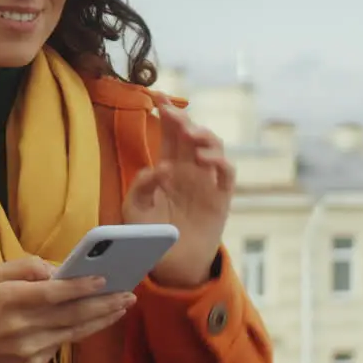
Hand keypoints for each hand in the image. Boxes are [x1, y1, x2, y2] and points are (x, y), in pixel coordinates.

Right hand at [0, 257, 135, 362]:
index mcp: (9, 300)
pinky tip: (95, 320)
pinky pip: (62, 345)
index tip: (104, 278)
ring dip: (101, 319)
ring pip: (74, 332)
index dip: (79, 286)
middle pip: (71, 315)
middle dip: (103, 303)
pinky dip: (80, 331)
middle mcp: (21, 327)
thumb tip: (53, 270)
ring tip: (122, 306)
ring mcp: (29, 349)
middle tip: (128, 294)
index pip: (51, 293)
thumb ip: (21, 266)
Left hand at [123, 94, 234, 287]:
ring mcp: (207, 183)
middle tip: (171, 112)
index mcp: (168, 167)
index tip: (156, 97)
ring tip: (191, 135)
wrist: (170, 265)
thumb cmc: (149, 234)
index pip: (170, 134)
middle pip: (191, 135)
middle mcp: (189, 170)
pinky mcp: (221, 199)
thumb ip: (140, 187)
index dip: (166, 114)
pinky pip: (227, 175)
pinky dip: (220, 161)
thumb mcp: (135, 209)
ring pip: (214, 148)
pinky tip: (205, 159)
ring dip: (205, 136)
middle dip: (183, 119)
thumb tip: (158, 168)